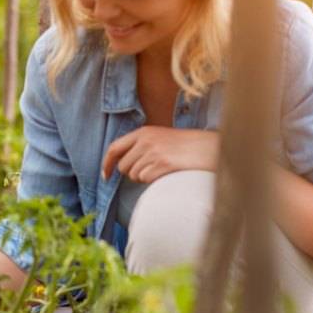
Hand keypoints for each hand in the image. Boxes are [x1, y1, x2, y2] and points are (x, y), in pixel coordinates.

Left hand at [101, 126, 218, 182]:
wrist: (208, 148)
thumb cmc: (185, 146)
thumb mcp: (160, 138)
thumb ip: (141, 146)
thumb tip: (121, 165)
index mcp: (143, 132)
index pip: (114, 148)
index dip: (107, 164)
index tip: (105, 176)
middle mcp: (145, 140)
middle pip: (123, 166)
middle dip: (132, 173)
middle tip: (150, 170)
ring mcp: (153, 152)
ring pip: (134, 175)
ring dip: (144, 177)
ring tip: (162, 168)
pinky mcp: (162, 164)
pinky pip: (146, 179)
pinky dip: (153, 180)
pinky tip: (166, 172)